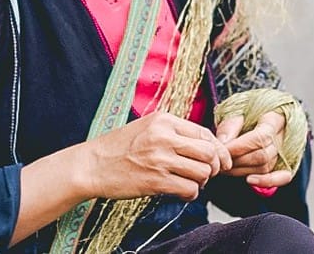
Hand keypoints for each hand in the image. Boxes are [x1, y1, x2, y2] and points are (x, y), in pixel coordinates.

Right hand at [80, 111, 232, 200]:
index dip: (218, 149)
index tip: (220, 160)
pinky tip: (181, 192)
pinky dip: (191, 194)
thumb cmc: (119, 147)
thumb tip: (205, 144)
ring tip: (190, 182)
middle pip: (209, 152)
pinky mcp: (155, 181)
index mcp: (164, 120)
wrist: (92, 165)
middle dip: (214, 166)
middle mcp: (164, 137)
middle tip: (207, 173)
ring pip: (202, 172)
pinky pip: (189, 189)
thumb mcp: (147, 127)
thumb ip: (173, 131)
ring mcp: (160, 159)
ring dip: (202, 181)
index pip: (204, 133)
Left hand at [215, 111, 294, 189]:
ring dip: (243, 171)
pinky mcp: (286, 165)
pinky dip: (265, 181)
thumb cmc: (248, 114)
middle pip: (263, 155)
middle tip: (221, 160)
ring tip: (227, 167)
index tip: (223, 149)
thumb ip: (230, 126)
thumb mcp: (237, 112)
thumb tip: (223, 143)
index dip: (239, 147)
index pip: (260, 137)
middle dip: (238, 160)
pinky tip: (249, 179)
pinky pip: (281, 178)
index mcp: (274, 119)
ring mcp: (286, 152)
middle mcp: (283, 137)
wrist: (262, 116)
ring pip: (266, 167)